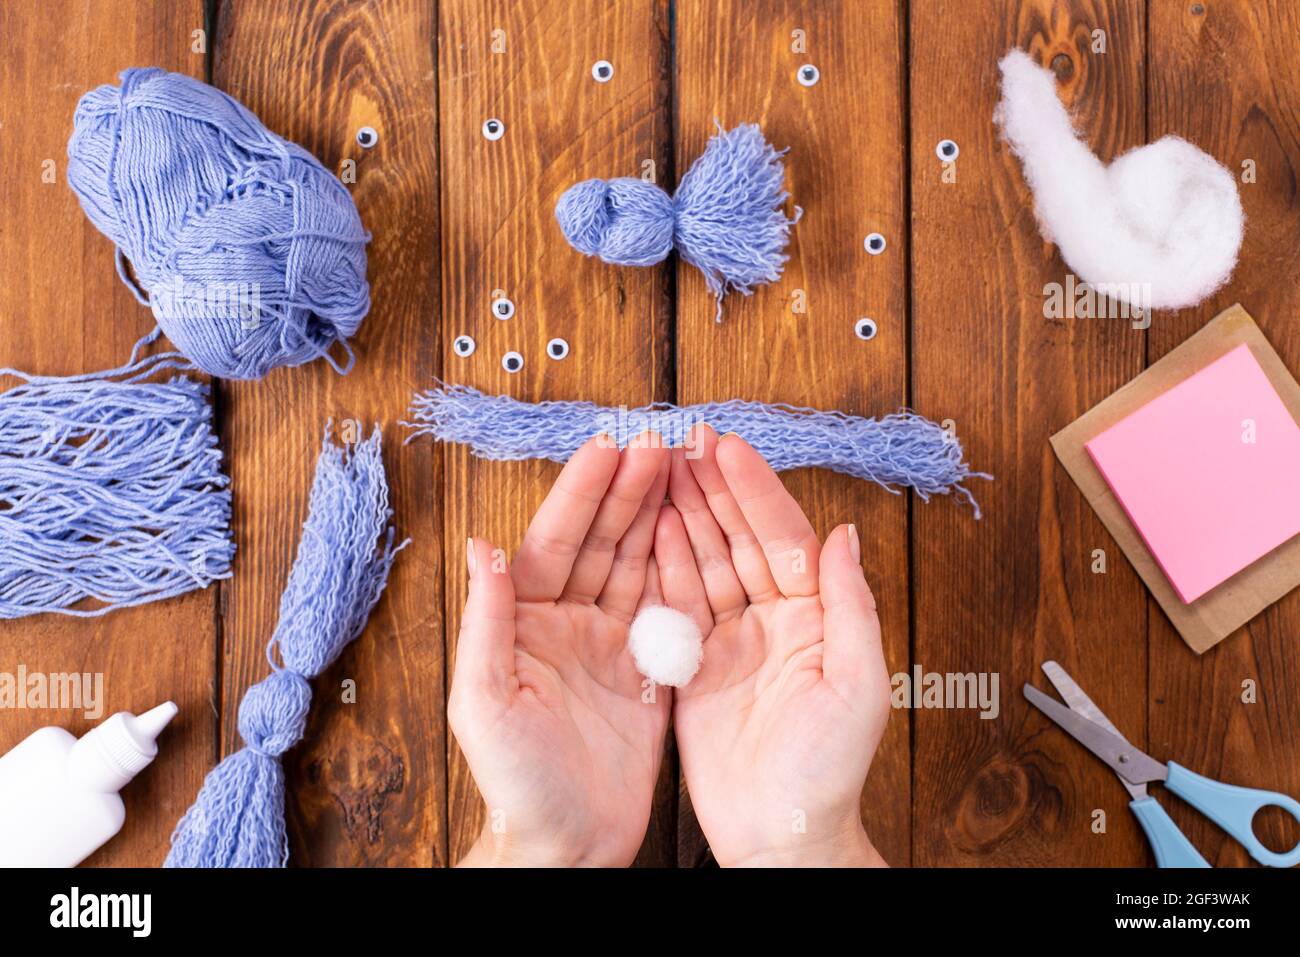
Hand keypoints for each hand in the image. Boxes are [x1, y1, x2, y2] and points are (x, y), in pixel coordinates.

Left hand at [450, 433, 670, 866]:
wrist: (566, 843)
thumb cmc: (515, 780)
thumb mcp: (486, 700)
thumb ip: (487, 622)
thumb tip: (482, 547)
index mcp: (525, 622)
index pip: (555, 541)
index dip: (582, 493)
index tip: (609, 446)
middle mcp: (567, 623)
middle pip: (601, 542)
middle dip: (628, 489)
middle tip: (660, 441)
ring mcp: (609, 645)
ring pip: (636, 564)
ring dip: (656, 515)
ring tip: (682, 469)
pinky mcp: (646, 673)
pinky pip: (665, 609)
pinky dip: (681, 569)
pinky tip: (697, 532)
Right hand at [657, 426, 890, 866]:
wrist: (782, 833)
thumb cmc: (830, 769)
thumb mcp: (858, 685)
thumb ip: (851, 606)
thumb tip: (845, 534)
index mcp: (816, 616)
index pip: (782, 537)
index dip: (755, 491)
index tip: (729, 448)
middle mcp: (773, 619)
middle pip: (739, 538)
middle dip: (713, 488)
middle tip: (685, 439)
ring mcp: (732, 640)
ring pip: (705, 561)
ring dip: (684, 513)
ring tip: (660, 467)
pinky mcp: (695, 666)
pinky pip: (678, 605)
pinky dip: (663, 565)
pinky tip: (650, 527)